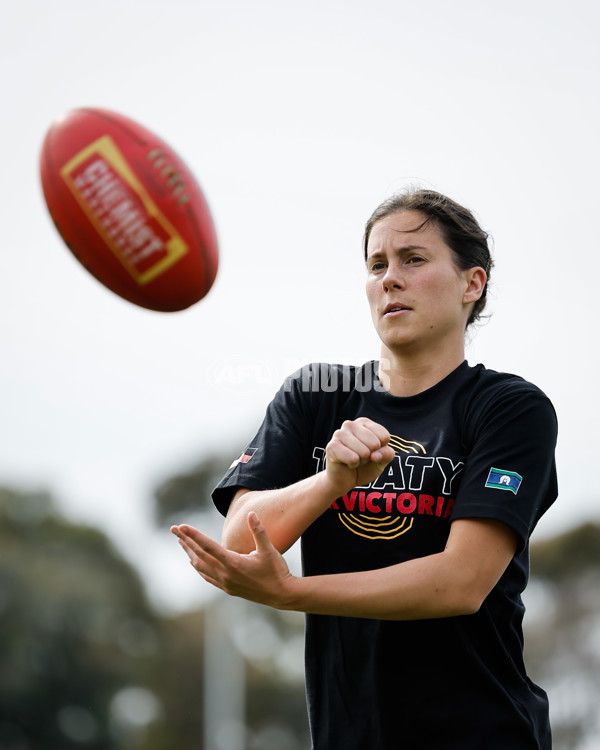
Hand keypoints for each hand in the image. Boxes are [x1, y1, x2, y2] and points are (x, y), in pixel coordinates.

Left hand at [171, 512, 294, 608]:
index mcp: (233, 563)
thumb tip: (251, 514)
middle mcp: (225, 574)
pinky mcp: (228, 588)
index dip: (194, 535)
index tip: (182, 526)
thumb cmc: (276, 570)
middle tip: (173, 529)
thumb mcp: (269, 549)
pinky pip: (207, 576)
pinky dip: (198, 567)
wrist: (281, 595)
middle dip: (186, 540)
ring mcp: (225, 583)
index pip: (208, 546)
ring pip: (201, 566)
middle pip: (200, 555)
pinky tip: (193, 562)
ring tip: (180, 542)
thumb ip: (258, 531)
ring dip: (189, 552)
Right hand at [325, 417, 395, 493]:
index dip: (381, 449)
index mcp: (364, 423)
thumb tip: (374, 455)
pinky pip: (353, 458)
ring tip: (353, 459)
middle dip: (370, 456)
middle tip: (360, 457)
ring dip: (361, 461)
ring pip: (364, 452)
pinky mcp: (331, 447)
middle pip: (374, 443)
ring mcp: (339, 434)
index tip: (371, 452)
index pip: (384, 436)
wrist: (345, 480)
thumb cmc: (364, 466)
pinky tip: (346, 463)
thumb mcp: (382, 460)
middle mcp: (350, 424)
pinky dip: (353, 465)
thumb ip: (387, 454)